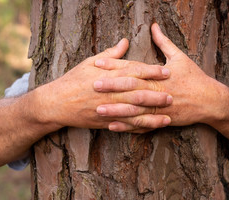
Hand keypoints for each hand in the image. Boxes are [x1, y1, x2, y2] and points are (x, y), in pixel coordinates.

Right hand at [35, 38, 172, 131]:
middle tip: (172, 96)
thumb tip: (125, 42)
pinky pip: (125, 127)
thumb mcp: (90, 62)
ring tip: (167, 117)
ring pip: (135, 114)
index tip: (167, 71)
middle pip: (138, 94)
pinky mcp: (106, 123)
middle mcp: (111, 94)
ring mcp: (109, 110)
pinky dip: (139, 129)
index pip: (135, 72)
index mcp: (109, 76)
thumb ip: (111, 54)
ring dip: (152, 116)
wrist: (57, 103)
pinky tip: (151, 129)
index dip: (152, 72)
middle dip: (157, 95)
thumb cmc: (74, 80)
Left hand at [94, 23, 227, 130]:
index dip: (115, 65)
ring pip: (134, 109)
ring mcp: (159, 107)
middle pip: (131, 88)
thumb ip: (164, 42)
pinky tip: (113, 127)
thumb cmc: (195, 78)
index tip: (97, 63)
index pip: (133, 68)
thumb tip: (154, 25)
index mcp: (159, 74)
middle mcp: (157, 90)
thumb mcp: (180, 57)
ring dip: (116, 110)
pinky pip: (142, 124)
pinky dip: (127, 126)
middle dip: (111, 87)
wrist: (210, 101)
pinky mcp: (161, 120)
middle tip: (92, 85)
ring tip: (98, 109)